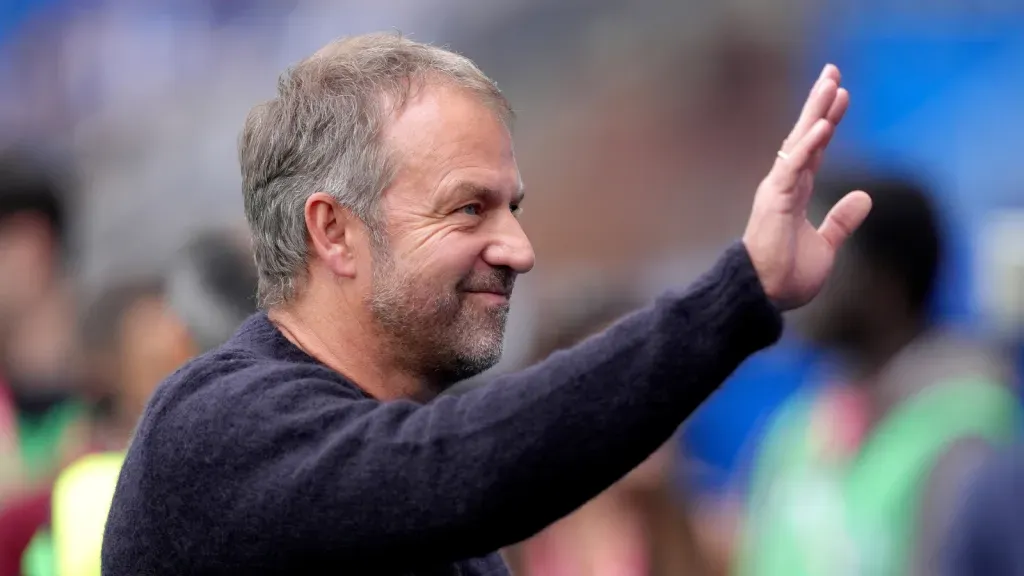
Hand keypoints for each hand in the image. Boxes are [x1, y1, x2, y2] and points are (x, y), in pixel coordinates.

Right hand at [742, 64, 871, 309]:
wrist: (765, 297)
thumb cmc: (786, 276)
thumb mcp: (825, 246)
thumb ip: (841, 221)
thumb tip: (864, 197)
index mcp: (795, 194)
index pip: (814, 150)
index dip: (828, 122)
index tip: (842, 96)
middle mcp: (785, 185)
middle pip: (805, 136)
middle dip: (819, 104)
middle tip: (832, 72)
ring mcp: (778, 190)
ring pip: (798, 143)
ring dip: (815, 113)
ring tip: (831, 84)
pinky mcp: (775, 200)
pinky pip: (794, 166)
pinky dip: (808, 145)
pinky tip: (822, 125)